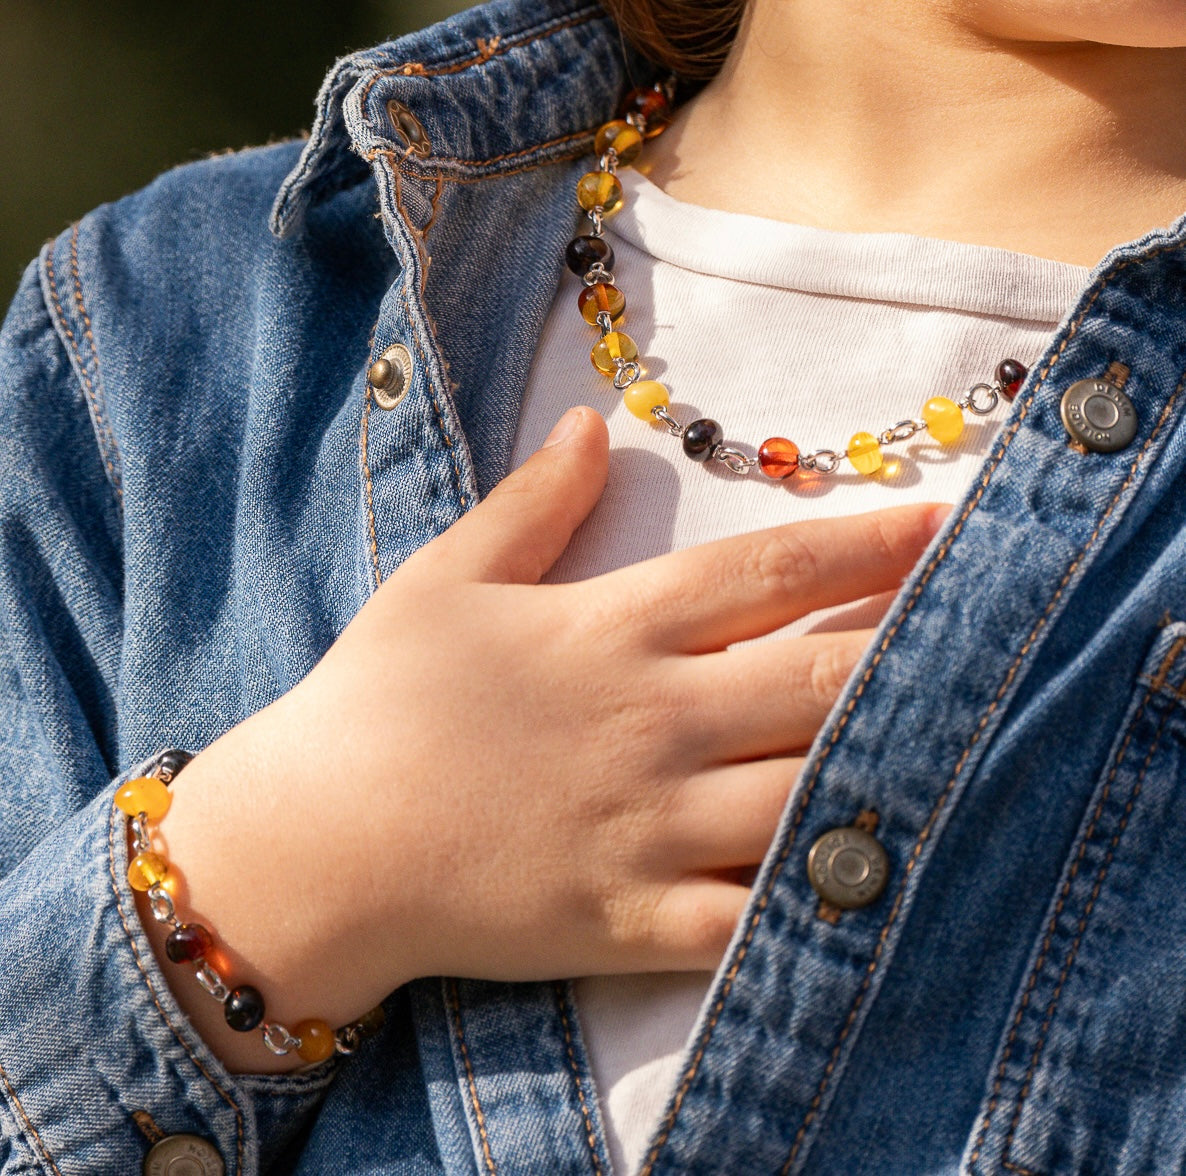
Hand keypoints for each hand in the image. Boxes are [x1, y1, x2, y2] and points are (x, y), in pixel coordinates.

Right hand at [141, 406, 946, 1070]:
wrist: (318, 843)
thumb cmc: (375, 702)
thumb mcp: (443, 580)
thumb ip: (528, 504)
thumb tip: (589, 425)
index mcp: (609, 632)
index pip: (763, 575)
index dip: (862, 546)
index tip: (936, 525)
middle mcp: (650, 722)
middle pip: (816, 679)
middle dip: (912, 646)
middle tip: (987, 623)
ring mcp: (648, 825)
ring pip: (807, 793)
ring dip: (890, 759)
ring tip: (961, 736)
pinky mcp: (632, 915)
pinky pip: (753, 915)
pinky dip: (820, 900)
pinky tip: (876, 874)